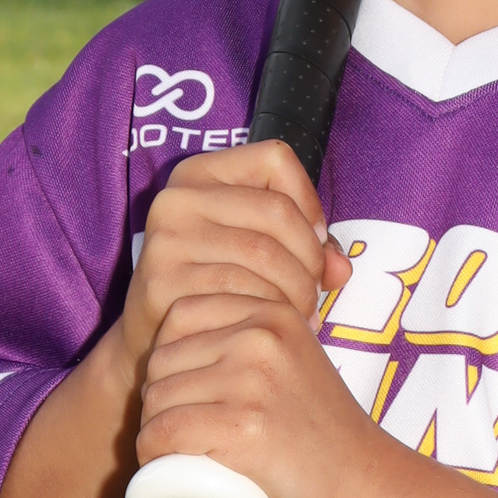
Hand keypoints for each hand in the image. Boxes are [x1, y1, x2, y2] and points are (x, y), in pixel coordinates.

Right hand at [117, 143, 351, 390]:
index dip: (309, 201)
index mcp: (198, 173)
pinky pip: (241, 293)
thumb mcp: (254, 246)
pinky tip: (273, 327)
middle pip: (277, 210)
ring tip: (302, 315)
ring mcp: (166, 240)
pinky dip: (270, 313)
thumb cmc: (215, 285)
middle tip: (315, 292)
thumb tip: (341, 269)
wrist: (156, 339)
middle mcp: (176, 198)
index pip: (275, 159)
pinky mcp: (162, 282)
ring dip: (298, 292)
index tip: (314, 241)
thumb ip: (305, 243)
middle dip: (310, 258)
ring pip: (265, 255)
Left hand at [135, 289, 382, 497]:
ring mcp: (253, 380)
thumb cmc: (322, 435)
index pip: (180, 314)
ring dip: (154, 430)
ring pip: (157, 397)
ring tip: (179, 452)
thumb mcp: (297, 361)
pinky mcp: (242, 427)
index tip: (187, 393)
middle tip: (183, 433)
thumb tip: (192, 332)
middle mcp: (262, 336)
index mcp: (272, 312)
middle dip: (159, 398)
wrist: (362, 489)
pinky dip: (152, 453)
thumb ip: (263, 338)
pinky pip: (164, 431)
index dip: (170, 358)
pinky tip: (164, 464)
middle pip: (162, 358)